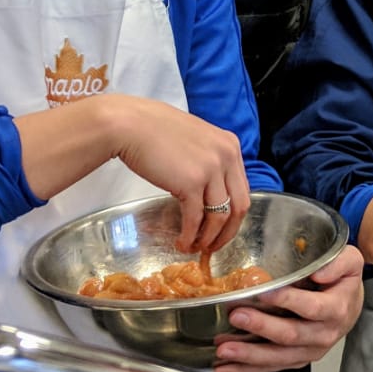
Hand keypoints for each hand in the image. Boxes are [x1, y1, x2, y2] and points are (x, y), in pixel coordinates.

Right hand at [18, 94, 249, 254]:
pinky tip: (181, 242)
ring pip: (220, 216)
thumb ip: (209, 160)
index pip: (242, 188)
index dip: (233, 214)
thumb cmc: (155, 130)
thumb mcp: (195, 139)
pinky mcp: (191, 183)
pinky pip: (196, 218)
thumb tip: (209, 190)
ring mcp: (211, 169)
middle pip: (239, 206)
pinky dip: (190, 235)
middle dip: (227, 232)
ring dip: (208, 238)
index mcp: (230, 145)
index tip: (222, 228)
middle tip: (212, 246)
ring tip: (195, 247)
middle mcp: (227, 156)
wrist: (130, 124)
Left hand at [214, 243, 364, 371]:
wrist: (350, 305)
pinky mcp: (297, 360)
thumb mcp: (350, 261)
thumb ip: (338, 263)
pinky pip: (271, 367)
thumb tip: (318, 271)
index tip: (264, 293)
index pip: (311, 307)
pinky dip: (247, 369)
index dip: (287, 301)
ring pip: (278, 357)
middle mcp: (324, 334)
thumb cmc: (344, 282)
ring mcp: (310, 350)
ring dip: (249, 355)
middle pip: (291, 335)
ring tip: (224, 349)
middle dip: (261, 327)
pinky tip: (226, 367)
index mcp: (336, 309)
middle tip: (237, 316)